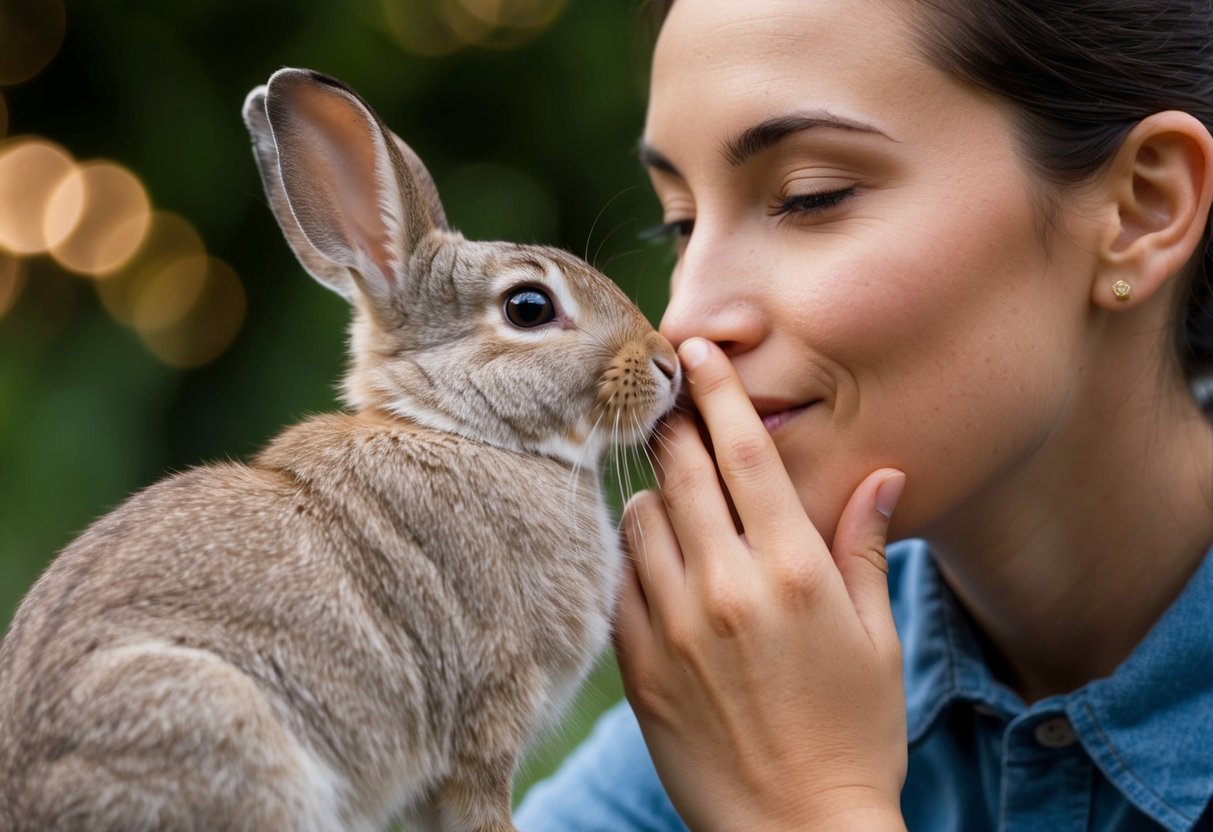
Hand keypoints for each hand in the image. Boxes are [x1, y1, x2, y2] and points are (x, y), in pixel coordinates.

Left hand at [614, 337, 907, 831]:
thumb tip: (882, 475)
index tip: (695, 352)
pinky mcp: (637, 665)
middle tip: (666, 397)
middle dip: (672, 422)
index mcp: (794, 571)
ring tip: (669, 492)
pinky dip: (628, 554)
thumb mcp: (878, 640)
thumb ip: (866, 548)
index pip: (747, 455)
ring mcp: (674, 627)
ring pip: (639, 518)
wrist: (796, 831)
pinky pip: (616, 581)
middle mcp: (727, 587)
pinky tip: (648, 554)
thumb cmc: (853, 734)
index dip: (719, 394)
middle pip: (682, 471)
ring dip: (651, 490)